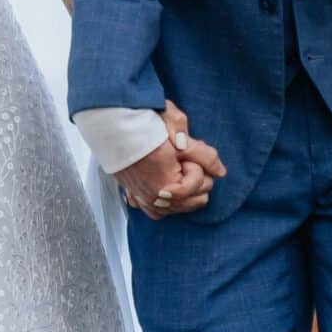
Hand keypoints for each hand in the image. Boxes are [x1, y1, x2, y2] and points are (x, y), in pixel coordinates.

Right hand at [116, 99, 225, 219]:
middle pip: (195, 199)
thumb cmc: (140, 120)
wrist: (110, 120)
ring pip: (180, 208)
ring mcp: (144, 199)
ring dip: (184, 188)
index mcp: (165, 181)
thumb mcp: (176, 128)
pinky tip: (167, 183)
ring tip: (173, 166)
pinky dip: (168, 200)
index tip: (183, 148)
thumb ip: (203, 153)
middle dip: (194, 177)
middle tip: (180, 157)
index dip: (197, 162)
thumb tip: (221, 171)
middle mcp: (154, 196)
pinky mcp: (135, 197)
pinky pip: (159, 211)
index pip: (200, 182)